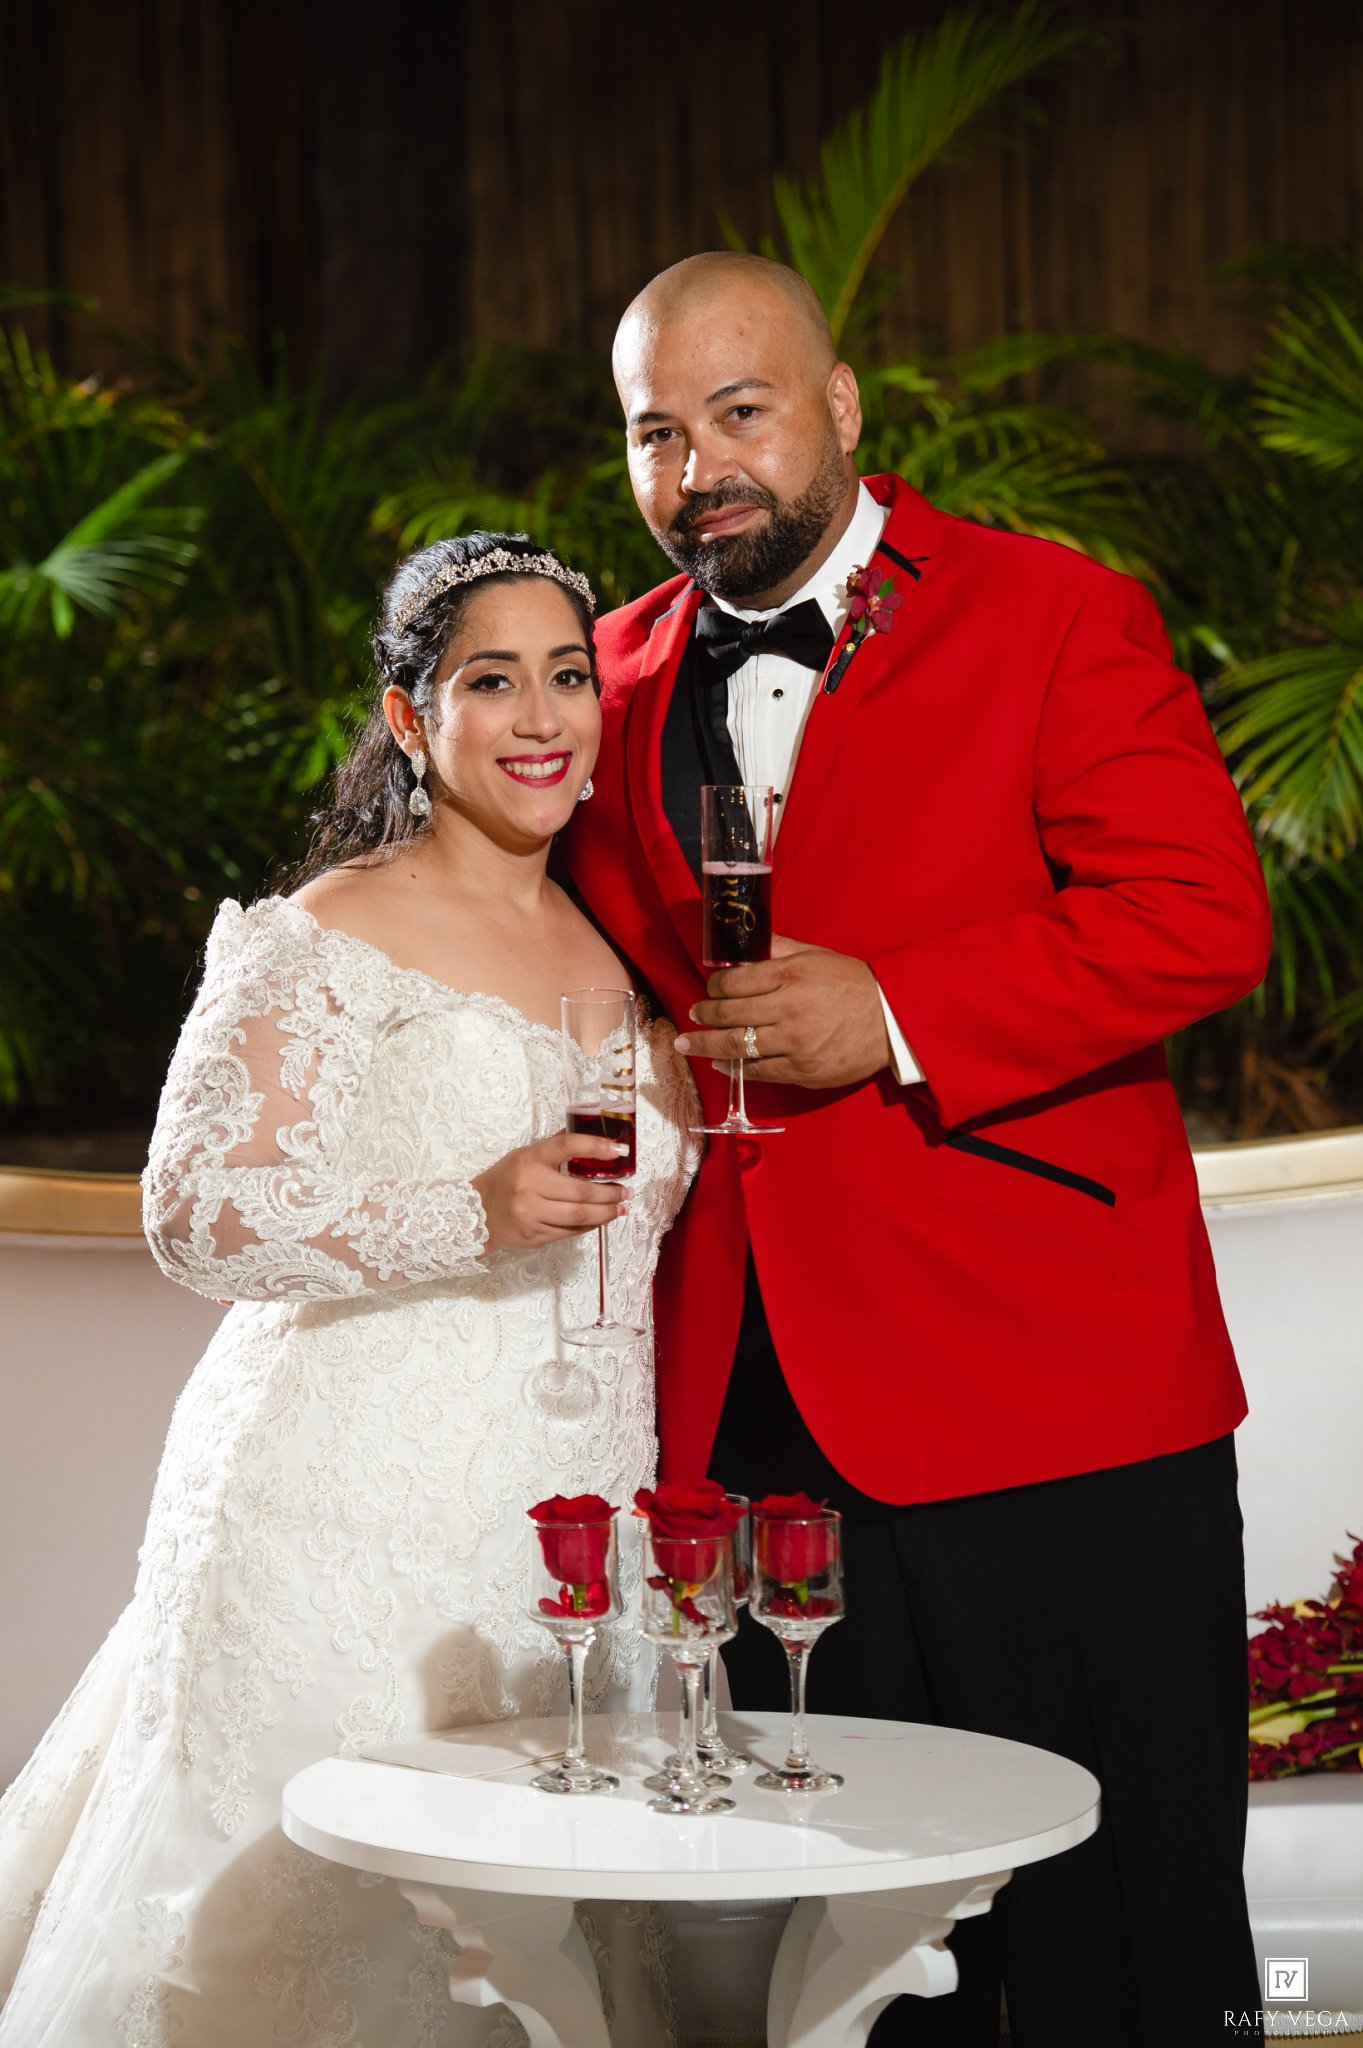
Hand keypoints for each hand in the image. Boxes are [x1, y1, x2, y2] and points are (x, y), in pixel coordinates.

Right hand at [473, 1132, 627, 1251]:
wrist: (475, 1213)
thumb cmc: (505, 1180)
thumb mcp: (524, 1156)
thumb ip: (555, 1147)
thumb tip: (589, 1134)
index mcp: (529, 1160)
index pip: (566, 1146)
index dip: (595, 1146)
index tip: (620, 1150)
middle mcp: (530, 1187)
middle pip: (581, 1192)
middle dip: (610, 1193)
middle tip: (626, 1191)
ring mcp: (531, 1214)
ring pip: (580, 1216)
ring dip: (606, 1213)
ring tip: (620, 1208)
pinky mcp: (534, 1236)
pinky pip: (570, 1232)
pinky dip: (589, 1226)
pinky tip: (600, 1219)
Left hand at [673, 935, 892, 1089]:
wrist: (892, 1020)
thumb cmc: (853, 984)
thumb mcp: (816, 956)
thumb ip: (778, 950)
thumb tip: (746, 943)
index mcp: (791, 975)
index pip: (735, 982)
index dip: (714, 987)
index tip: (709, 989)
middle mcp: (788, 1009)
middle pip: (729, 1014)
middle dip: (703, 1015)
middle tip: (692, 1015)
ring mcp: (795, 1043)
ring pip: (737, 1046)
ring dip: (706, 1045)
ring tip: (688, 1044)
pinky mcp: (802, 1071)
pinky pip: (759, 1071)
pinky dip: (734, 1067)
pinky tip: (720, 1062)